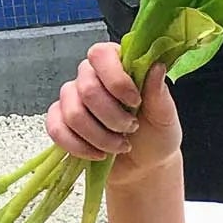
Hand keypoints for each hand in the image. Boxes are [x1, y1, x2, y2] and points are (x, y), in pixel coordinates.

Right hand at [46, 40, 181, 186]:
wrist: (144, 166)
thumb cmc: (155, 136)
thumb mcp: (165, 116)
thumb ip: (158, 92)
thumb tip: (156, 66)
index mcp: (116, 65)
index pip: (100, 55)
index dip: (116, 80)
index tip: (135, 102)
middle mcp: (90, 76)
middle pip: (87, 89)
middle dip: (112, 118)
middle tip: (131, 129)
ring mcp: (72, 99)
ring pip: (73, 113)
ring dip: (100, 137)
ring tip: (120, 145)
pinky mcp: (61, 122)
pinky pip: (57, 130)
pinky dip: (80, 148)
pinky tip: (99, 154)